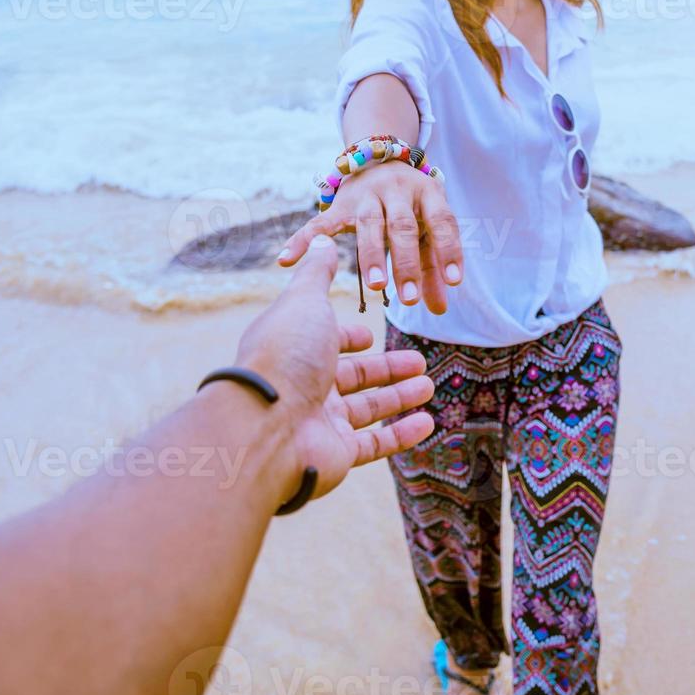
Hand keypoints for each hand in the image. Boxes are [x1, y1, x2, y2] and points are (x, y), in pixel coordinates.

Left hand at [236, 233, 434, 504]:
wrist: (265, 428)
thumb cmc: (285, 356)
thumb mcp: (305, 302)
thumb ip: (317, 274)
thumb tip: (322, 242)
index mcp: (294, 349)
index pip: (324, 342)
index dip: (347, 337)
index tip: (368, 335)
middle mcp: (304, 386)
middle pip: (352, 377)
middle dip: (386, 368)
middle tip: (418, 361)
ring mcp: (320, 422)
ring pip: (367, 408)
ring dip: (399, 397)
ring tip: (429, 385)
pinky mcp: (337, 453)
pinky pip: (375, 443)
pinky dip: (402, 433)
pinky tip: (427, 422)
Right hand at [276, 160, 463, 314]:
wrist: (380, 157)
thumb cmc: (411, 206)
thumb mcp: (428, 227)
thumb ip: (434, 268)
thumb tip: (441, 310)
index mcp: (427, 192)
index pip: (442, 222)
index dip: (449, 250)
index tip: (454, 282)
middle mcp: (397, 189)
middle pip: (402, 226)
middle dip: (406, 263)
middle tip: (410, 299)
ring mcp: (366, 194)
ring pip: (368, 225)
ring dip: (372, 257)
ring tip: (376, 286)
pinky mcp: (339, 203)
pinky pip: (320, 223)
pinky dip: (302, 240)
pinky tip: (287, 259)